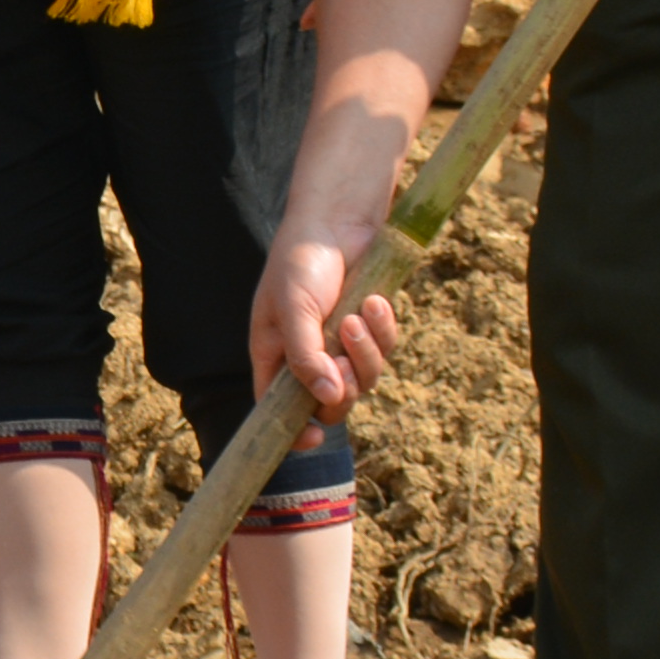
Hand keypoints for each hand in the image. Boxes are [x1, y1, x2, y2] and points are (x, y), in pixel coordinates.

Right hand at [248, 237, 400, 423]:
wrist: (339, 220)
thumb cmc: (301, 261)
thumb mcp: (294, 308)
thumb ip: (305, 355)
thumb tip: (326, 396)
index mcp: (275, 355)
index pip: (277, 409)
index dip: (293, 430)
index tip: (312, 437)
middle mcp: (307, 356)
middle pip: (330, 403)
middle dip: (344, 386)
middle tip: (343, 357)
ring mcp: (340, 345)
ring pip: (364, 379)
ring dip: (365, 353)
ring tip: (358, 316)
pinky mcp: (369, 331)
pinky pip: (384, 351)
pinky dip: (382, 330)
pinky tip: (375, 302)